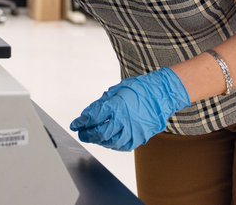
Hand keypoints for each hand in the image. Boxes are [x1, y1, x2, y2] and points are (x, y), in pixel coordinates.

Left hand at [70, 68, 189, 150]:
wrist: (161, 95)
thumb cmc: (140, 89)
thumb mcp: (117, 90)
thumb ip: (103, 102)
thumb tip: (90, 112)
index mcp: (116, 105)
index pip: (93, 117)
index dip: (82, 122)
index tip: (75, 124)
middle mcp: (123, 120)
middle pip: (100, 132)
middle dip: (87, 134)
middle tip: (81, 133)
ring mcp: (132, 130)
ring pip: (110, 141)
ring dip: (99, 140)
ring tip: (93, 137)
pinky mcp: (139, 137)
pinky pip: (123, 145)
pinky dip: (113, 145)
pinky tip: (108, 141)